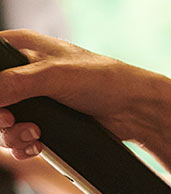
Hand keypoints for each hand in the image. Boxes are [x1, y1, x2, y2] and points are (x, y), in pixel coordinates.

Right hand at [0, 29, 162, 154]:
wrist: (135, 109)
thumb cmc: (103, 79)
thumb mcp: (54, 76)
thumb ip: (15, 83)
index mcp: (21, 48)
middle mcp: (22, 72)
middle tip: (11, 120)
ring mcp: (32, 98)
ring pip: (0, 122)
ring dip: (11, 134)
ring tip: (34, 134)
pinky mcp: (43, 121)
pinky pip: (17, 138)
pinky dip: (23, 145)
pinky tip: (38, 144)